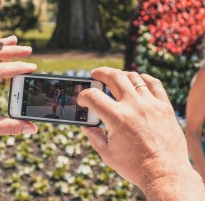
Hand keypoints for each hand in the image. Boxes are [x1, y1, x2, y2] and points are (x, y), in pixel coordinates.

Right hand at [78, 67, 204, 198]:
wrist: (165, 174)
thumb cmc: (134, 166)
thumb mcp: (107, 154)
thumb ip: (94, 136)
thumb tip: (86, 126)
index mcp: (116, 118)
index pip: (93, 96)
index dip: (83, 96)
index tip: (82, 100)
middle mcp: (134, 107)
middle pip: (114, 77)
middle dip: (100, 73)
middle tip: (95, 74)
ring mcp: (151, 105)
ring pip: (134, 77)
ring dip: (120, 75)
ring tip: (115, 78)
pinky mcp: (165, 107)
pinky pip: (155, 84)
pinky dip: (143, 78)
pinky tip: (137, 80)